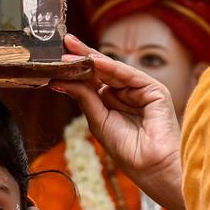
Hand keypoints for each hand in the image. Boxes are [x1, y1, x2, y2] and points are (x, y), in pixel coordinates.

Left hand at [50, 34, 187, 209]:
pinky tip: (94, 62)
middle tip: (64, 42)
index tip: (55, 59)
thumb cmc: (127, 150)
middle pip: (101, 70)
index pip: (91, 80)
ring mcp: (141, 90)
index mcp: (112, 101)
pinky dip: (110, 68)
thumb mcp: (97, 120)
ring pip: (112, 70)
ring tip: (70, 54)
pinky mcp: (154, 90)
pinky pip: (128, 75)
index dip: (75, 69)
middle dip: (82, 56)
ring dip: (91, 60)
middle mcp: (126, 93)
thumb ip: (83, 97)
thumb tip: (59, 80)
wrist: (151, 167)